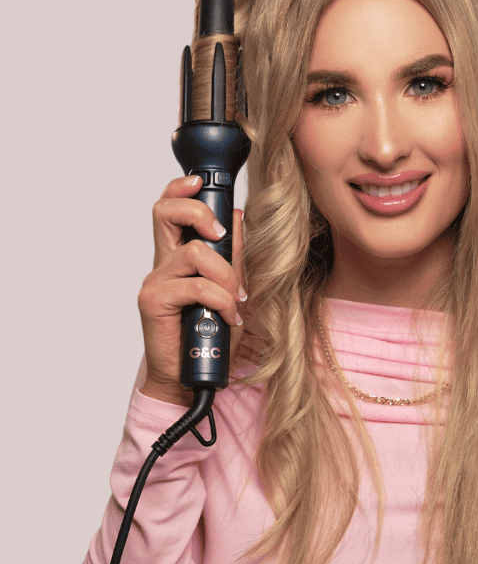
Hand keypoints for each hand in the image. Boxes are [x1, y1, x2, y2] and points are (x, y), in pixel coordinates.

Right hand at [137, 175, 246, 404]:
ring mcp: (156, 282)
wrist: (192, 380)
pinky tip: (229, 317)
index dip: (181, 189)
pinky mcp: (154, 303)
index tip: (202, 183)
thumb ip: (234, 256)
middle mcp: (162, 265)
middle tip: (220, 234)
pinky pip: (195, 286)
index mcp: (178, 257)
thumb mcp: (233, 290)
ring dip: (225, 274)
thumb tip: (238, 216)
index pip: (170, 209)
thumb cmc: (211, 338)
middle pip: (165, 212)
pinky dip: (221, 299)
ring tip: (236, 299)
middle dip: (198, 212)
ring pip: (193, 251)